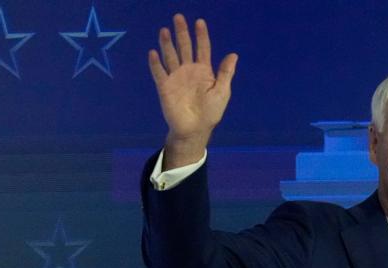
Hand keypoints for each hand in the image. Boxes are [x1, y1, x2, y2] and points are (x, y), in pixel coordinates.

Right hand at [148, 15, 237, 166]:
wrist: (195, 130)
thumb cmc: (211, 112)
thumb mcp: (222, 92)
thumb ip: (225, 73)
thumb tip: (233, 54)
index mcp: (203, 71)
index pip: (202, 48)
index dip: (201, 35)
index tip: (200, 22)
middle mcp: (188, 70)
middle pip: (185, 47)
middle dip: (182, 33)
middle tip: (178, 17)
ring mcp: (176, 78)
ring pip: (170, 56)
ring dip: (167, 44)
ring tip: (165, 30)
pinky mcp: (165, 87)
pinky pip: (159, 73)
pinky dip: (156, 63)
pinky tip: (153, 52)